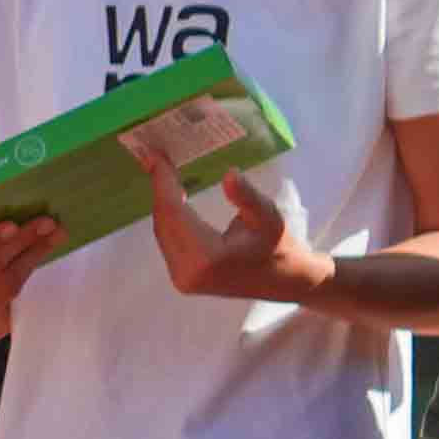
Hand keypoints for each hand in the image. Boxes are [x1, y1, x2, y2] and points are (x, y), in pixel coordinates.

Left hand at [142, 161, 330, 307]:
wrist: (283, 281)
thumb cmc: (279, 247)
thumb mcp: (268, 217)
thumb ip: (246, 196)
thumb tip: (229, 174)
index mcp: (206, 257)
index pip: (174, 213)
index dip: (164, 183)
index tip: (155, 156)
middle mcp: (186, 272)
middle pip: (164, 222)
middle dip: (160, 189)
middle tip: (156, 158)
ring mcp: (181, 279)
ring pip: (163, 232)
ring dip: (163, 202)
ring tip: (162, 172)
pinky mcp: (182, 279)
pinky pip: (168, 242)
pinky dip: (169, 218)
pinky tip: (172, 198)